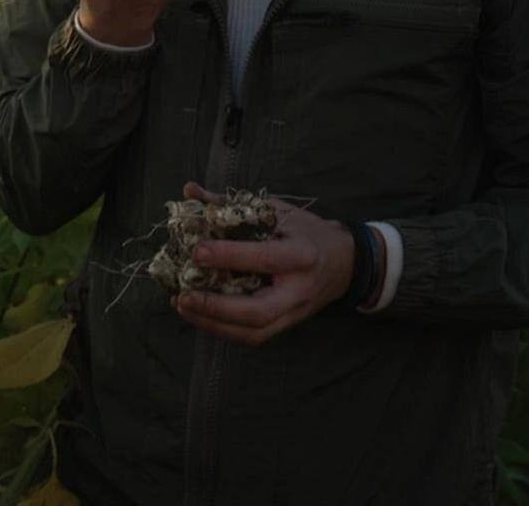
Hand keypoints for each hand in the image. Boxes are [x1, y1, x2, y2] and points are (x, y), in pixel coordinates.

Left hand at [171, 182, 354, 346]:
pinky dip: (223, 330)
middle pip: (258, 310)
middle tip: (184, 295)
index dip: (229, 256)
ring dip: (214, 324)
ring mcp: (294, 313)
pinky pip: (254, 336)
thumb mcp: (277, 210)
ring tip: (183, 306)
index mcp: (301, 254)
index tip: (197, 251)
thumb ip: (231, 205)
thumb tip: (190, 191)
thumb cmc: (305, 232)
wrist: (344, 263)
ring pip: (254, 332)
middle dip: (217, 306)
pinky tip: (200, 317)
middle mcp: (299, 289)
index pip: (263, 258)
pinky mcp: (287, 325)